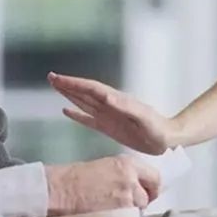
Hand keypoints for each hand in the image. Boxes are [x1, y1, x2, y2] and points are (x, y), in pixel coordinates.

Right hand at [44, 156, 160, 216]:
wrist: (61, 189)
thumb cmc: (76, 177)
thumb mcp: (106, 166)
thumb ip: (124, 174)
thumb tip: (135, 186)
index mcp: (127, 163)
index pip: (154, 177)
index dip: (151, 188)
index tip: (147, 193)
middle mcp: (131, 178)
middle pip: (148, 196)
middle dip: (142, 202)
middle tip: (130, 205)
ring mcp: (126, 197)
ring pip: (139, 209)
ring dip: (130, 211)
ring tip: (113, 209)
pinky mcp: (119, 212)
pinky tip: (108, 215)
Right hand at [48, 72, 176, 154]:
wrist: (166, 139)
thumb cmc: (157, 128)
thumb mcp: (142, 117)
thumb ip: (125, 107)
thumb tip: (107, 96)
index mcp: (115, 100)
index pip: (91, 89)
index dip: (74, 83)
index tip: (59, 78)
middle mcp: (109, 105)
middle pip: (84, 92)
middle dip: (67, 85)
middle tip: (50, 77)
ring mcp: (107, 115)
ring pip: (83, 102)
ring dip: (69, 94)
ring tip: (55, 87)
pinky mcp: (108, 127)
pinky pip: (88, 119)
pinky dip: (76, 114)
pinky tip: (66, 110)